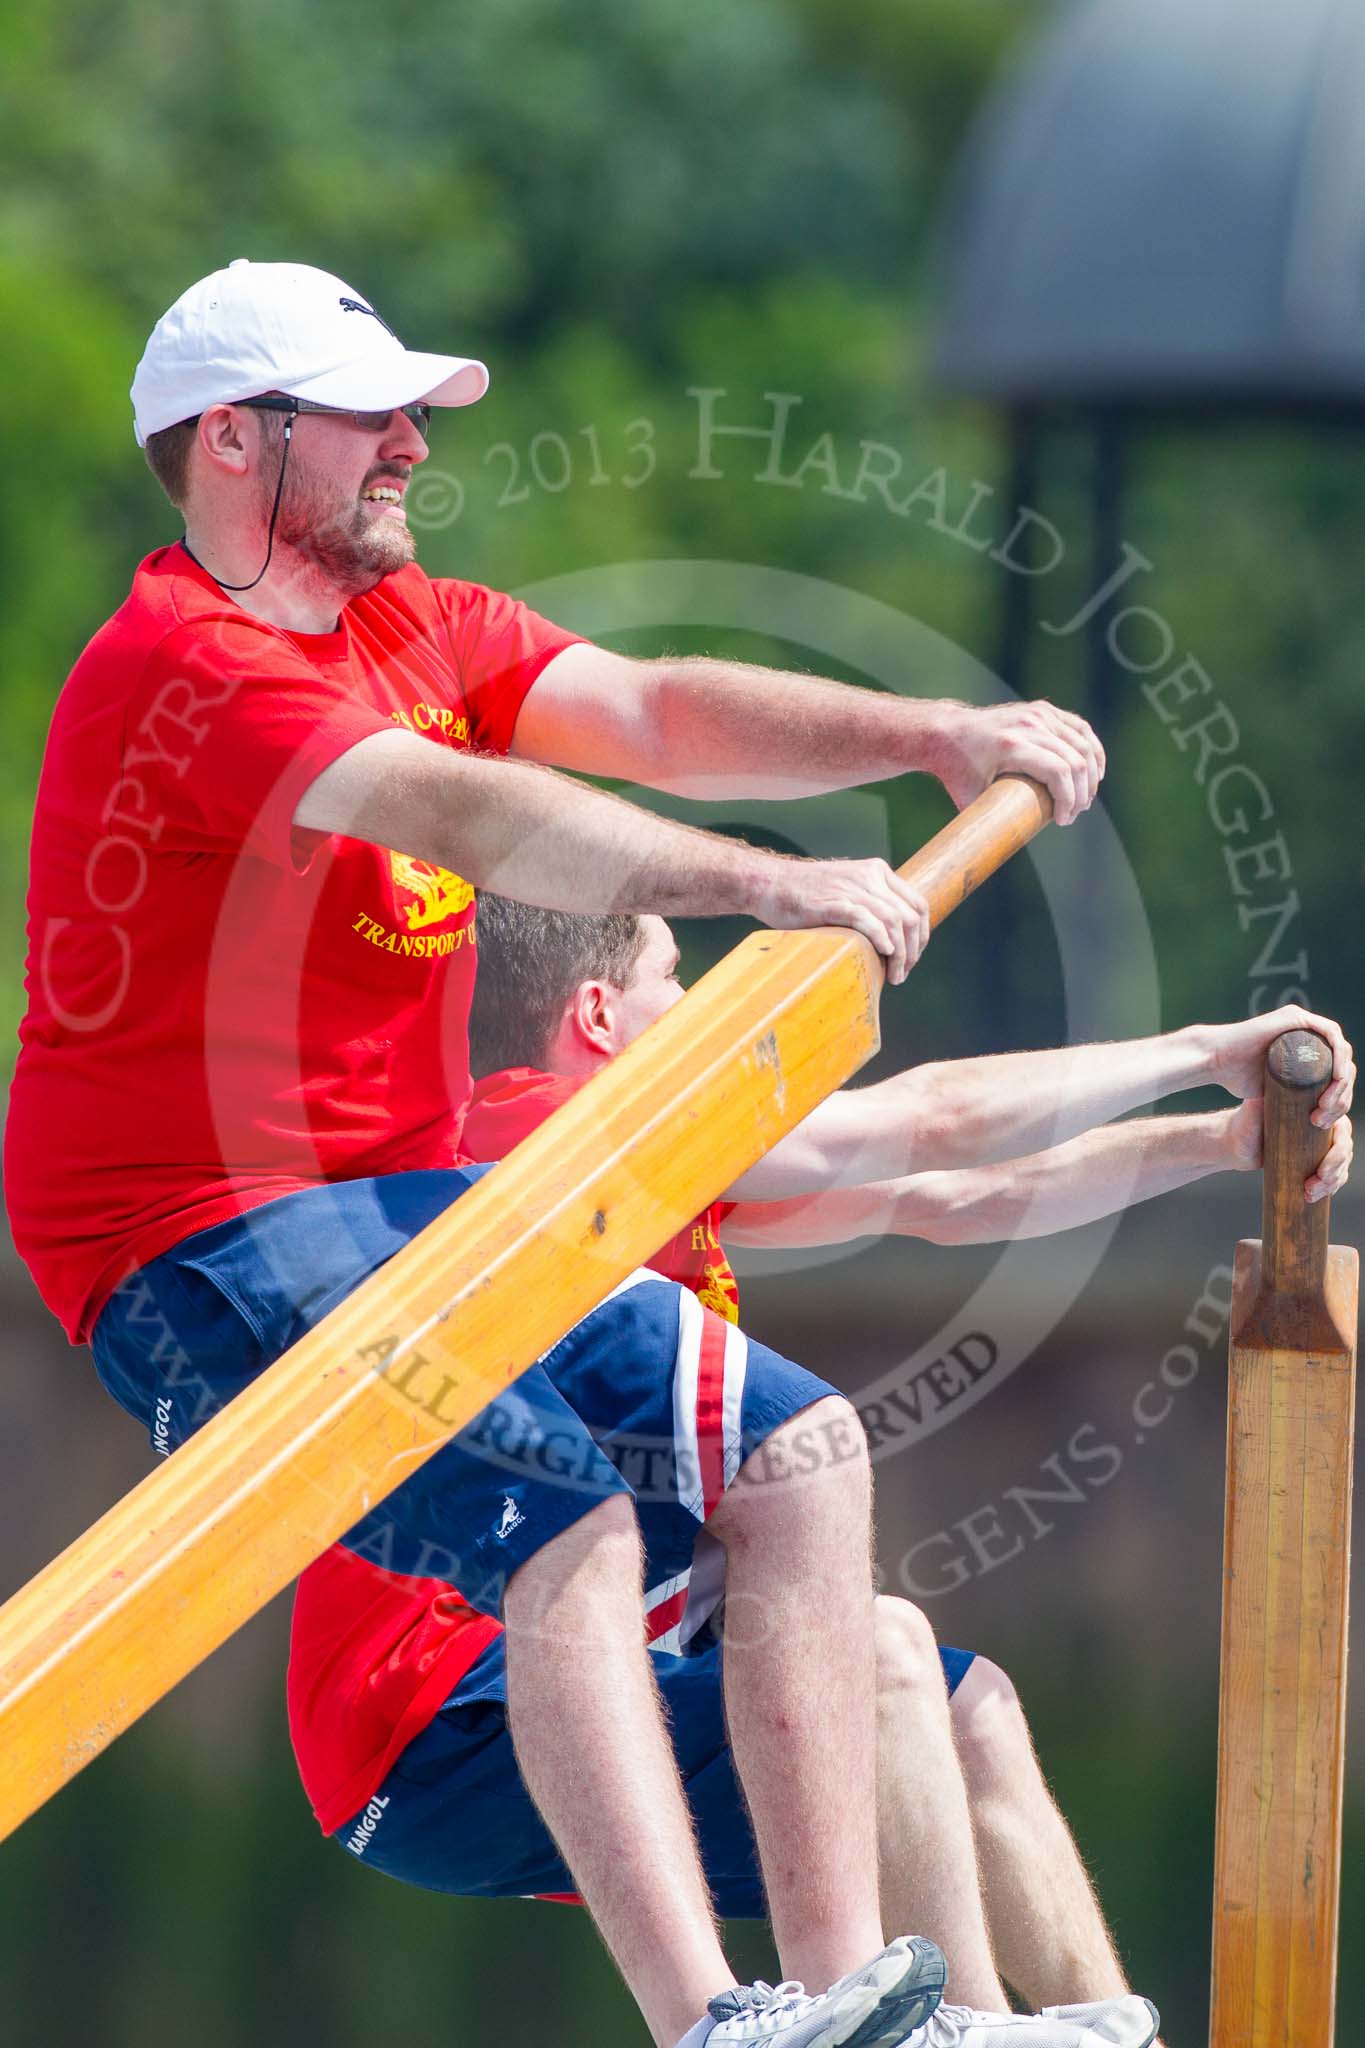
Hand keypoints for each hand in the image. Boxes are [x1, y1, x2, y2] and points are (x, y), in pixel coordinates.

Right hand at [752, 856, 930, 985]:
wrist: (768, 884)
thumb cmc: (804, 896)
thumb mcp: (846, 890)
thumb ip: (869, 905)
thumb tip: (892, 940)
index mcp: (877, 872)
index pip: (918, 904)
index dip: (922, 936)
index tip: (913, 958)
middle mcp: (870, 877)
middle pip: (910, 916)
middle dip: (913, 950)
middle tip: (903, 973)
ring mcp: (852, 888)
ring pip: (895, 921)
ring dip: (901, 954)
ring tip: (895, 976)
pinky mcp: (834, 902)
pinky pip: (869, 920)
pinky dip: (882, 940)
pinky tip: (884, 955)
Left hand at [935, 701, 1104, 825]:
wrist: (946, 732)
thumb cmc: (956, 771)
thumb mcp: (970, 800)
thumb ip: (989, 825)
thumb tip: (1003, 857)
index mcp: (1011, 746)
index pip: (1059, 771)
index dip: (1069, 800)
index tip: (1063, 820)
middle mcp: (1028, 726)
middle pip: (1075, 760)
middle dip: (1082, 792)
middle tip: (1074, 814)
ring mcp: (1037, 714)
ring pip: (1082, 745)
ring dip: (1090, 775)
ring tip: (1084, 800)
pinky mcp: (1043, 710)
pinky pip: (1079, 729)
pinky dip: (1092, 750)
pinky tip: (1095, 770)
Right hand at [1205, 1006, 1353, 1124]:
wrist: (1214, 1061)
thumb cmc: (1235, 1077)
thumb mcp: (1271, 1090)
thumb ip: (1288, 1096)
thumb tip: (1302, 1120)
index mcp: (1306, 1049)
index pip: (1336, 1072)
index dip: (1340, 1097)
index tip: (1325, 1120)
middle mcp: (1307, 1033)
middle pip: (1341, 1063)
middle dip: (1341, 1094)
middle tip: (1324, 1116)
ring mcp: (1302, 1023)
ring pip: (1340, 1050)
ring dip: (1342, 1079)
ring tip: (1328, 1103)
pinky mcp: (1295, 1018)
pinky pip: (1330, 1032)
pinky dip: (1339, 1054)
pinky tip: (1336, 1077)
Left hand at [1221, 1098, 1352, 1200]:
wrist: (1236, 1143)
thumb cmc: (1245, 1122)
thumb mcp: (1253, 1110)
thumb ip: (1259, 1100)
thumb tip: (1261, 1092)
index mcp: (1316, 1108)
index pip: (1339, 1120)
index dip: (1338, 1136)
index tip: (1323, 1149)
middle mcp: (1323, 1127)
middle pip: (1344, 1146)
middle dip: (1335, 1164)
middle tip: (1319, 1176)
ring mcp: (1321, 1147)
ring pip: (1341, 1165)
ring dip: (1332, 1181)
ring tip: (1310, 1191)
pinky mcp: (1315, 1164)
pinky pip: (1334, 1177)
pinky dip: (1329, 1187)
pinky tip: (1315, 1195)